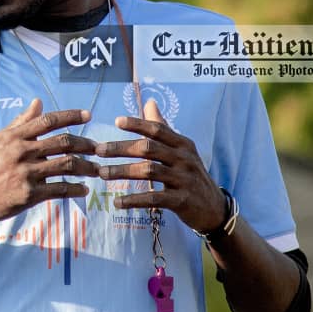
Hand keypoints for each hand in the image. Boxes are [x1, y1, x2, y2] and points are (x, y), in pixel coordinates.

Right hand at [0, 99, 97, 228]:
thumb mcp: (0, 141)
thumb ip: (21, 121)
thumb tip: (38, 102)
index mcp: (14, 136)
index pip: (48, 120)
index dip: (70, 116)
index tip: (89, 115)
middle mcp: (21, 151)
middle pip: (63, 142)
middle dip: (86, 144)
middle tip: (99, 147)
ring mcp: (26, 173)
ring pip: (67, 165)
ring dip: (87, 167)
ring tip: (97, 170)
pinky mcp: (29, 194)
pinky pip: (61, 189)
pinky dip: (76, 189)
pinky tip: (84, 190)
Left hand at [95, 99, 225, 231]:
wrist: (214, 209)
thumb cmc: (190, 175)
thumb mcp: (181, 150)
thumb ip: (163, 128)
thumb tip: (150, 102)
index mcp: (182, 144)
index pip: (157, 129)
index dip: (137, 124)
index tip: (116, 121)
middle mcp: (184, 158)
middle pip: (148, 148)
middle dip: (121, 148)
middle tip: (98, 150)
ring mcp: (184, 179)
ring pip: (148, 171)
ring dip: (122, 171)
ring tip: (102, 173)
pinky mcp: (182, 201)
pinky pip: (154, 198)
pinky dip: (134, 200)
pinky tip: (117, 202)